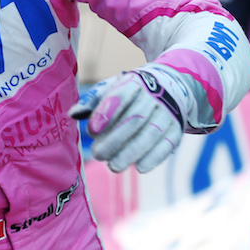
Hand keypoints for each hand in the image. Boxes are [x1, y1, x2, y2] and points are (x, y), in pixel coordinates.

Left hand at [70, 66, 185, 172]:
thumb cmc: (131, 92)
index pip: (120, 96)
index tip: (92, 131)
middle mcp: (153, 96)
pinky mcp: (176, 128)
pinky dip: (154, 158)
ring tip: (113, 166)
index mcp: (134, 82)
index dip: (106, 113)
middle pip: (134, 119)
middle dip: (114, 140)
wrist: (169, 86)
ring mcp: (168, 112)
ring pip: (150, 134)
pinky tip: (139, 167)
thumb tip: (73, 114)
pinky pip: (167, 144)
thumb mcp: (112, 88)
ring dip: (131, 153)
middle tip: (98, 154)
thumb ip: (92, 101)